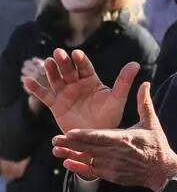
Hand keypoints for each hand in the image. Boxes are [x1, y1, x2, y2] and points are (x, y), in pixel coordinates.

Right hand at [23, 48, 139, 133]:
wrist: (97, 138)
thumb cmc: (110, 118)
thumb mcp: (117, 99)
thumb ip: (124, 82)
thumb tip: (136, 64)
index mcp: (92, 81)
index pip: (85, 68)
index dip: (80, 60)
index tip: (77, 54)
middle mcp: (77, 85)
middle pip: (68, 71)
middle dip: (63, 62)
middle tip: (58, 53)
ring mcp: (65, 94)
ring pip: (56, 80)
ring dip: (50, 71)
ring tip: (47, 62)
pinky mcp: (56, 105)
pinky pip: (44, 96)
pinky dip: (36, 88)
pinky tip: (27, 81)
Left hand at [51, 82, 176, 190]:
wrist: (162, 170)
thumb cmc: (156, 145)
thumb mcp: (151, 123)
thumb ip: (143, 103)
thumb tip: (144, 83)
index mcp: (124, 139)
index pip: (100, 137)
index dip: (84, 135)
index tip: (69, 132)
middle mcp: (116, 154)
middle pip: (89, 148)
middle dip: (71, 144)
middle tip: (55, 139)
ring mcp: (113, 166)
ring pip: (88, 160)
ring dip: (71, 156)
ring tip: (56, 151)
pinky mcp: (112, 175)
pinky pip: (92, 172)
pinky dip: (79, 168)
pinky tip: (68, 163)